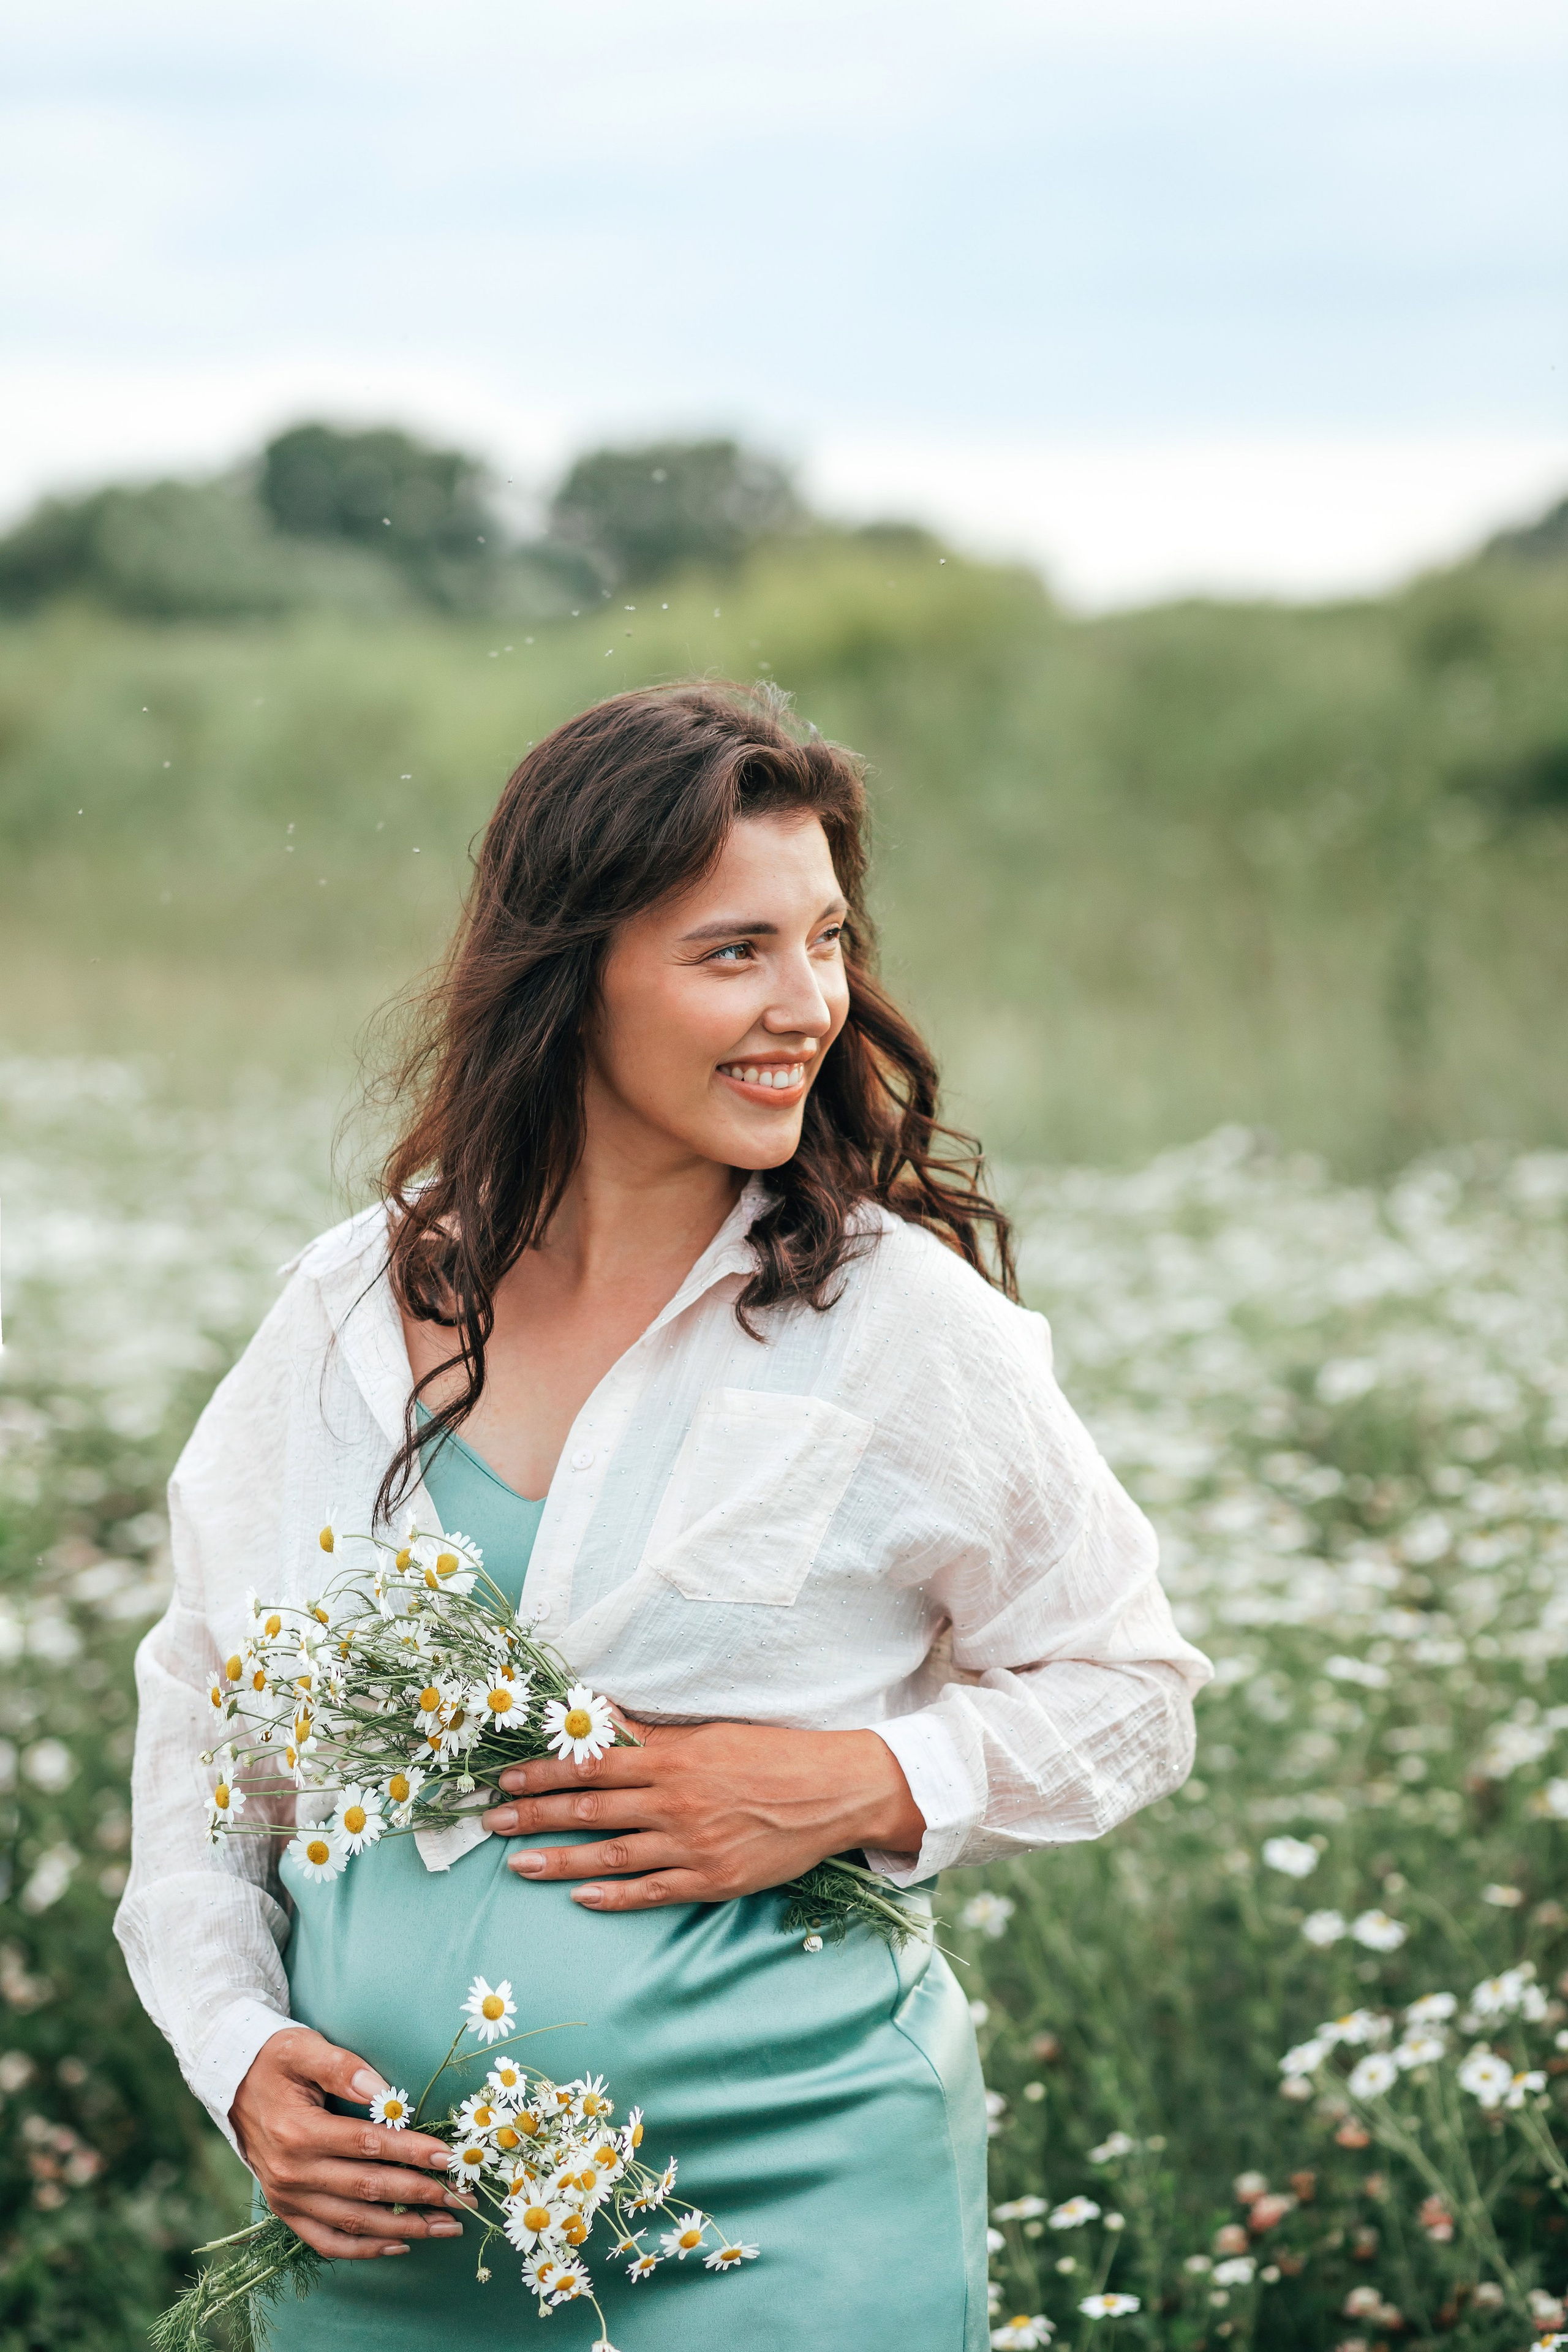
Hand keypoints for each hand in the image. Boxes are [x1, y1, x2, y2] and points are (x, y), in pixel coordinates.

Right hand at [229, 2026, 476, 2258]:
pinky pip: (327, 2241)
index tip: (449, 2157)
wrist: (230, 2084)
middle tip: (464, 2197)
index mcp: (297, 2131)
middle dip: (421, 2195)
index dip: (410, 2152)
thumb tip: (381, 2089)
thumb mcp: (301, 2047)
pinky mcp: (286, 2210)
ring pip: (353, 2223)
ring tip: (448, 2226)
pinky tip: (401, 2245)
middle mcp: (291, 2172)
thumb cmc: (273, 2060)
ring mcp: (287, 2197)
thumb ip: (341, 2065)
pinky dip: (364, 2250)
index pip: (367, 2146)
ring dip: (404, 2227)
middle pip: (367, 2189)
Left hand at [479, 1718, 924, 1911]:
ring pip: (611, 1854)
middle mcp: (675, 1801)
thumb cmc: (771, 1755)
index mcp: (672, 1759)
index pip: (592, 1765)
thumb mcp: (710, 1734)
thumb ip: (654, 1734)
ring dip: (560, 1860)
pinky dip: (614, 1896)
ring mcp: (692, 1844)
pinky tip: (582, 1897)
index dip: (544, 1773)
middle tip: (492, 1822)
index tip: (507, 1779)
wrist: (832, 1790)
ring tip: (519, 1864)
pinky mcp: (712, 1878)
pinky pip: (651, 1890)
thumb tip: (604, 1715)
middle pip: (590, 1808)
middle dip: (535, 1815)